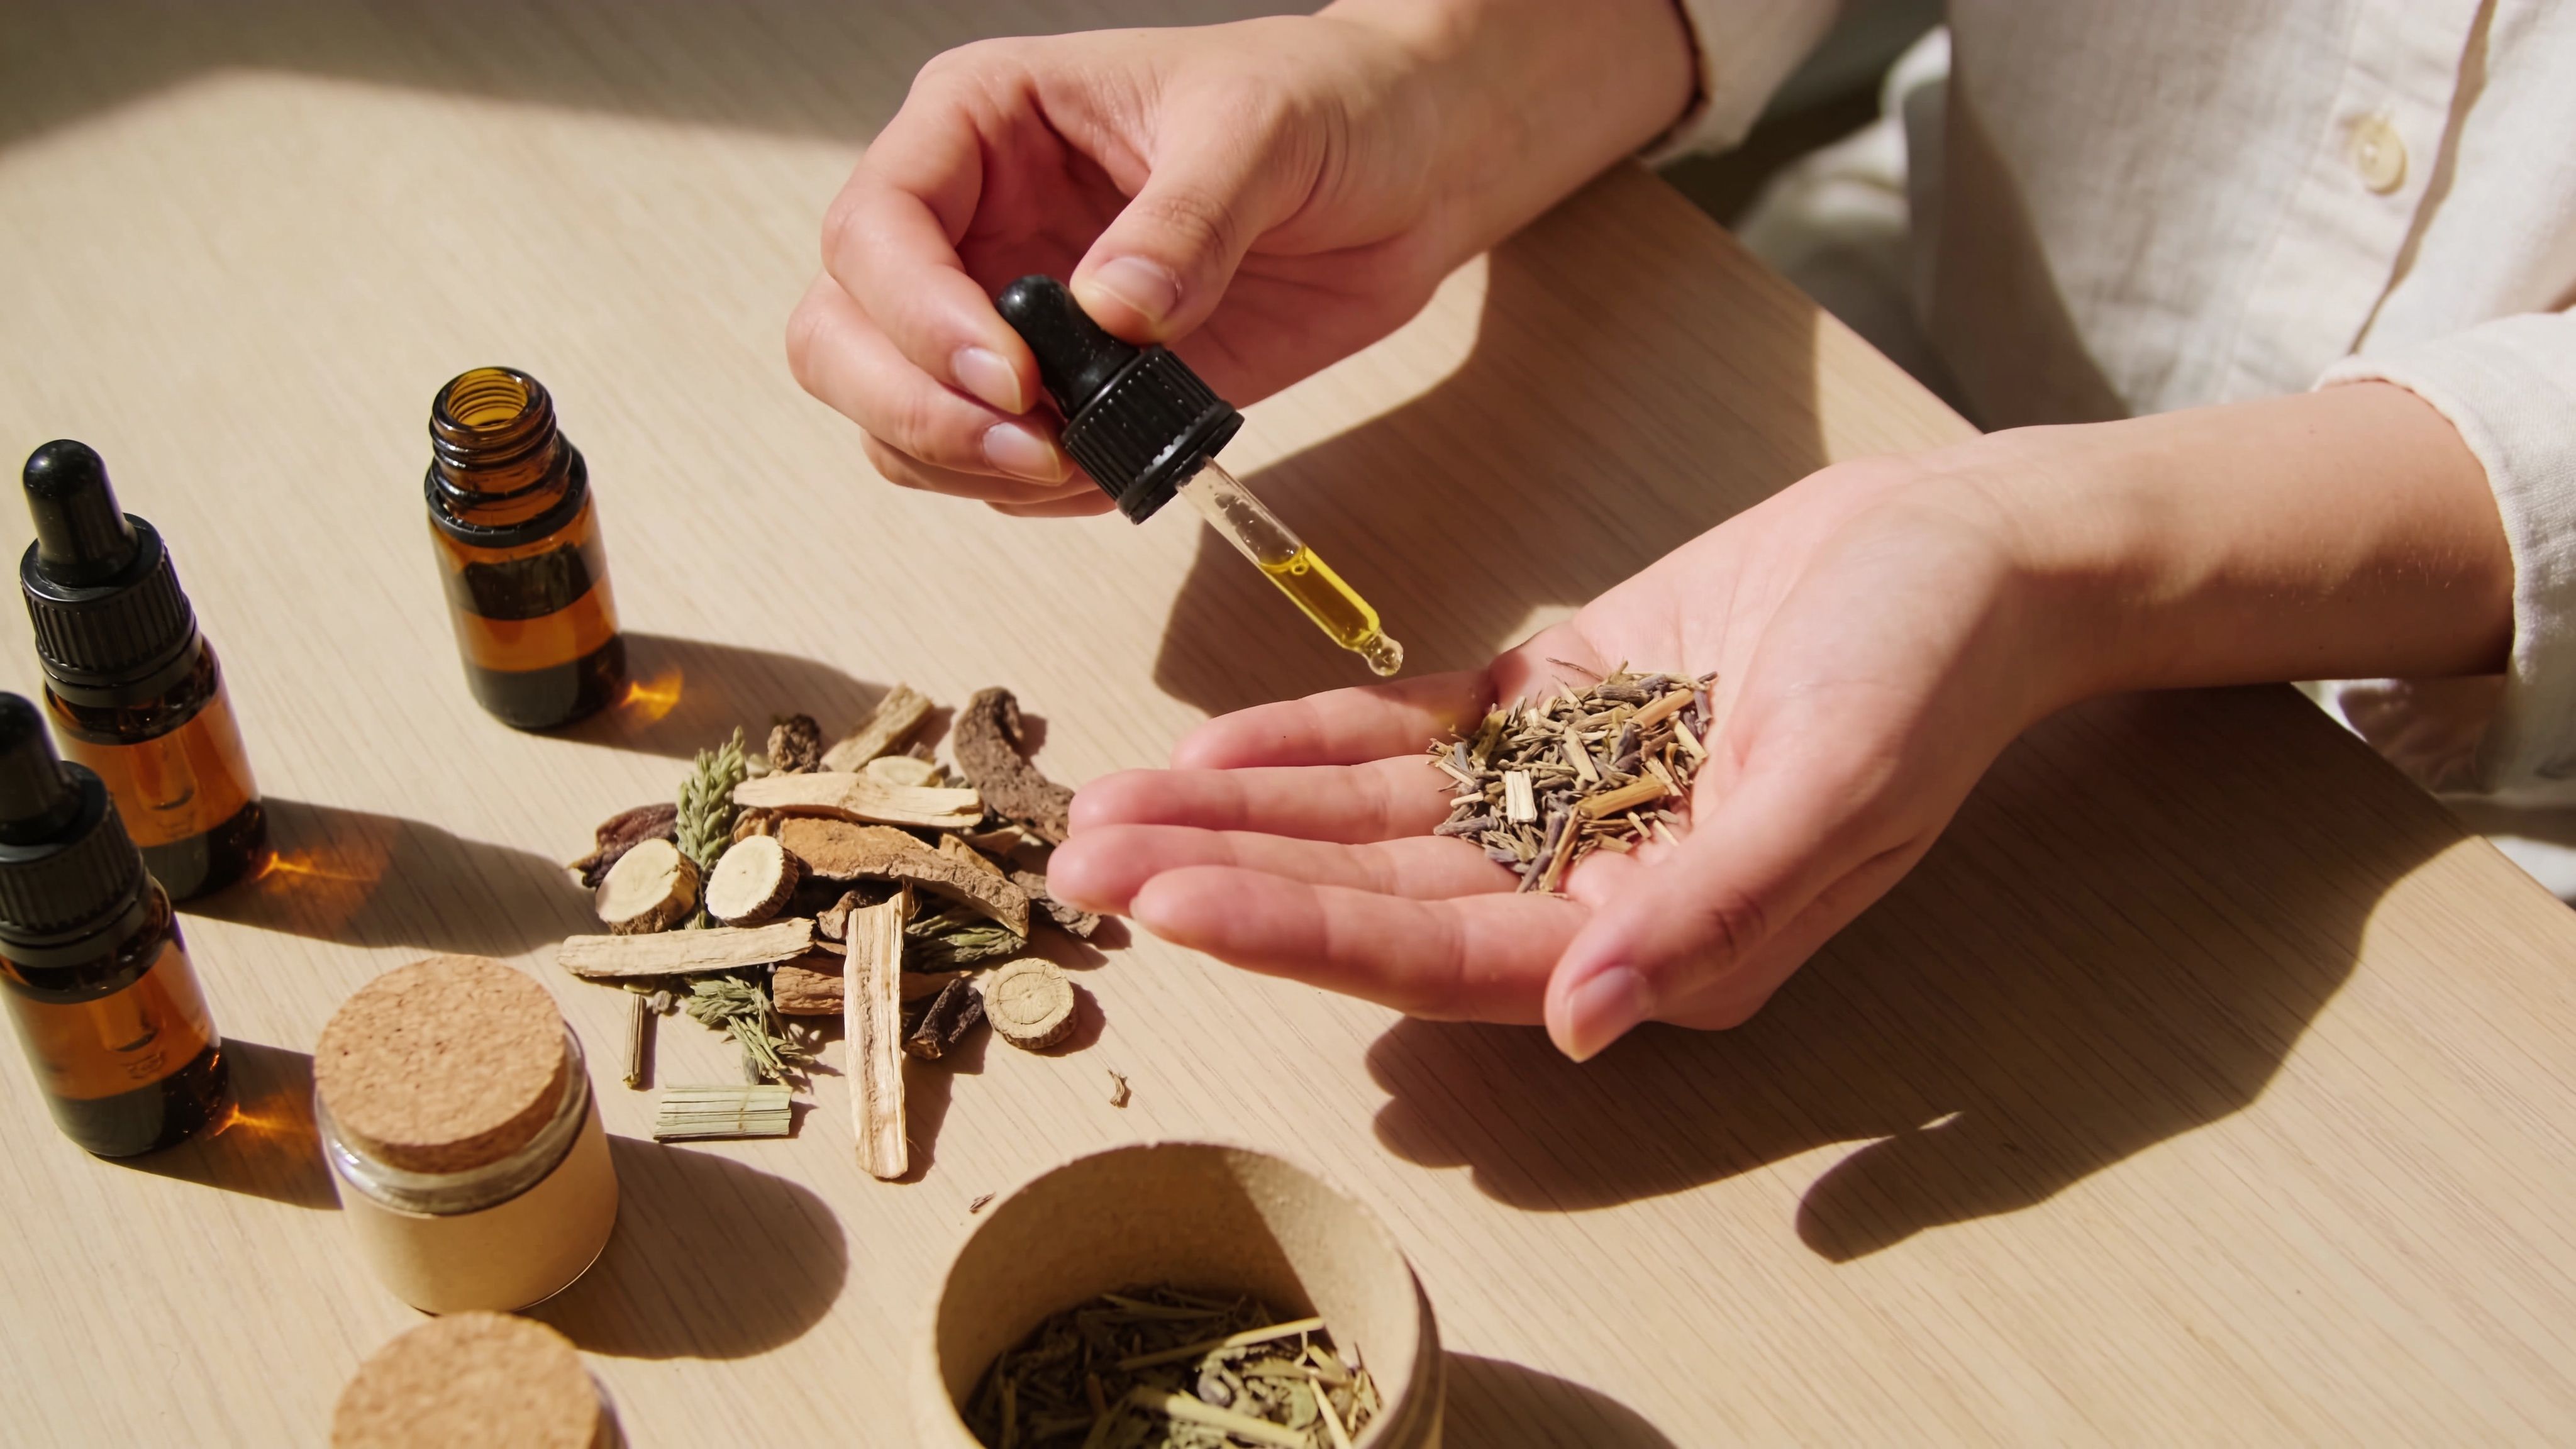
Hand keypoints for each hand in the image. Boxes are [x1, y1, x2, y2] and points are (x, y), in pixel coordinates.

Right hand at [786, 1, 1693, 515]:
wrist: (1408, 169)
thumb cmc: (1325, 104)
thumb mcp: (1259, 130)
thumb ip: (1184, 221)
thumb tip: (1113, 311)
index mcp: (982, 127)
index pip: (874, 227)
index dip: (917, 316)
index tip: (1014, 374)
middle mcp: (970, 224)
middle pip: (842, 334)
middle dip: (913, 409)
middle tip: (1029, 447)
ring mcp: (1006, 316)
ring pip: (896, 416)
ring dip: (963, 467)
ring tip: (1077, 463)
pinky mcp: (1067, 391)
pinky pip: (995, 468)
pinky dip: (1033, 493)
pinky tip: (1111, 467)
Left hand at [1050, 454, 2076, 1054]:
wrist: (1977, 547)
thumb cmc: (1928, 671)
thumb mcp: (1836, 791)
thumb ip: (1712, 913)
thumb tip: (1587, 1019)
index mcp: (1655, 941)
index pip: (1443, 955)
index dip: (1301, 934)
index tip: (1169, 905)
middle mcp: (1593, 887)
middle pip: (1375, 895)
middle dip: (1229, 879)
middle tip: (1081, 858)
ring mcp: (1567, 796)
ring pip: (1371, 818)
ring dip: (1243, 813)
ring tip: (1111, 804)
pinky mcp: (1557, 705)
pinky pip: (1413, 734)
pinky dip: (1318, 737)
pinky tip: (1217, 743)